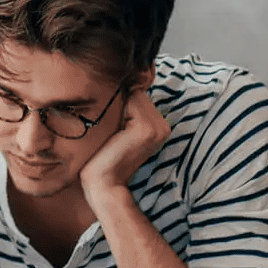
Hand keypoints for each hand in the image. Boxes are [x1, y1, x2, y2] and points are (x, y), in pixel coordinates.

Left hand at [79, 84, 169, 210]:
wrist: (103, 183)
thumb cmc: (106, 156)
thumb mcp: (121, 130)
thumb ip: (129, 110)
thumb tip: (124, 84)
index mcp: (161, 127)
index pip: (141, 95)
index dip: (124, 104)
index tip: (116, 126)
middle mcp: (164, 126)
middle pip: (139, 93)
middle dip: (122, 104)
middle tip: (114, 131)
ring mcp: (157, 127)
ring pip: (134, 95)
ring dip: (118, 106)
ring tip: (113, 132)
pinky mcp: (146, 129)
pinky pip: (131, 100)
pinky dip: (117, 110)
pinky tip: (114, 133)